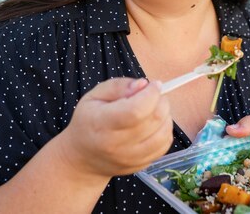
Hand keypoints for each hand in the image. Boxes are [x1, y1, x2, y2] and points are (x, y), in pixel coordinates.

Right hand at [58, 77, 173, 178]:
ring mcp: (131, 158)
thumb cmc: (89, 122)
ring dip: (166, 115)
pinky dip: (165, 130)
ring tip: (155, 108)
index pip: (136, 110)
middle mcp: (117, 145)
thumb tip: (143, 84)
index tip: (154, 84)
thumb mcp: (94, 96)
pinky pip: (165, 145)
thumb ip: (119, 86)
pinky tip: (155, 123)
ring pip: (163, 133)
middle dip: (161, 101)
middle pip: (154, 120)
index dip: (151, 94)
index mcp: (102, 124)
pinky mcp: (141, 165)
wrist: (83, 159)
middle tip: (155, 94)